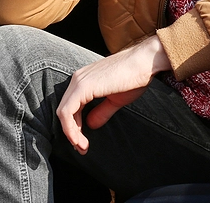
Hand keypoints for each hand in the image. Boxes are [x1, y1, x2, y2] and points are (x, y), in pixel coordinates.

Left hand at [56, 35, 171, 153]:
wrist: (146, 62)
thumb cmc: (135, 77)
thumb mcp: (116, 99)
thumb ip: (101, 111)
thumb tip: (91, 124)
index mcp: (84, 80)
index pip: (71, 107)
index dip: (74, 127)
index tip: (83, 142)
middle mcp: (78, 79)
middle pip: (65, 110)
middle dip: (72, 132)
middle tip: (82, 148)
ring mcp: (78, 82)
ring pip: (63, 113)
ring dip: (71, 133)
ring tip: (82, 147)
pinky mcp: (82, 87)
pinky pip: (67, 112)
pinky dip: (70, 128)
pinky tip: (80, 139)